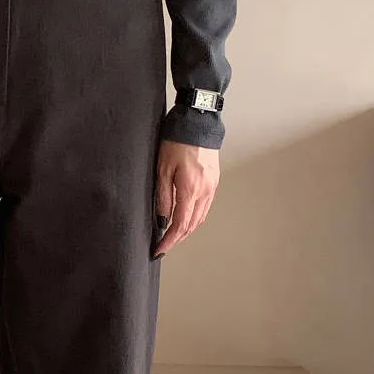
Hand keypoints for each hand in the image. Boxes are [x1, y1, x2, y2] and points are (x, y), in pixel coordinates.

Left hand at [153, 140, 219, 255]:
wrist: (198, 123)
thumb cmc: (176, 142)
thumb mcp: (162, 169)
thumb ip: (163, 197)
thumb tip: (162, 220)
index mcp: (190, 190)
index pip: (180, 225)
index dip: (169, 241)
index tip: (159, 250)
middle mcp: (204, 192)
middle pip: (191, 225)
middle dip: (177, 239)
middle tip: (163, 246)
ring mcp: (212, 187)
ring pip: (199, 218)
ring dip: (186, 230)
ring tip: (172, 235)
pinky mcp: (214, 182)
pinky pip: (205, 207)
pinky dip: (194, 217)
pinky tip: (185, 217)